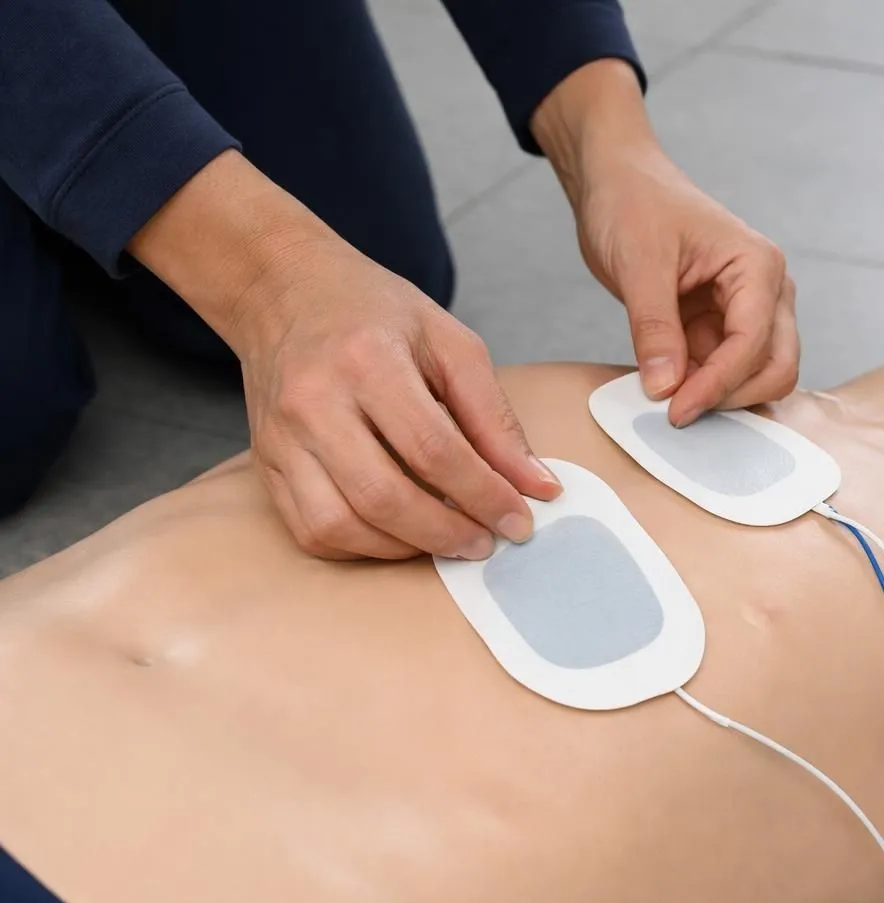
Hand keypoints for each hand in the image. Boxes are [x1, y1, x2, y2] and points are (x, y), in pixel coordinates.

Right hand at [233, 239, 561, 559]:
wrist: (286, 293)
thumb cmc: (375, 315)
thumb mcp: (450, 344)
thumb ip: (495, 418)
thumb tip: (537, 485)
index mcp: (367, 361)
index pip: (434, 451)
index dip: (484, 496)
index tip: (520, 522)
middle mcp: (314, 403)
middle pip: (384, 496)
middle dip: (446, 534)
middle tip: (486, 543)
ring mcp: (282, 438)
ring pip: (340, 525)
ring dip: (404, 549)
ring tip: (446, 540)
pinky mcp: (266, 464)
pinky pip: (310, 531)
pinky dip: (361, 547)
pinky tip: (399, 534)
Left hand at [534, 61, 799, 425]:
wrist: (618, 182)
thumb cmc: (633, 202)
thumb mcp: (638, 263)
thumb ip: (654, 327)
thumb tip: (665, 387)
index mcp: (757, 266)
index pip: (754, 342)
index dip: (718, 384)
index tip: (676, 409)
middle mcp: (766, 290)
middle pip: (776, 367)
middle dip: (732, 396)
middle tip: (678, 413)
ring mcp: (749, 310)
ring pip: (758, 375)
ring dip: (720, 396)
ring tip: (668, 399)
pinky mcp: (723, 325)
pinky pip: (726, 371)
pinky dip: (703, 387)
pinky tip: (669, 390)